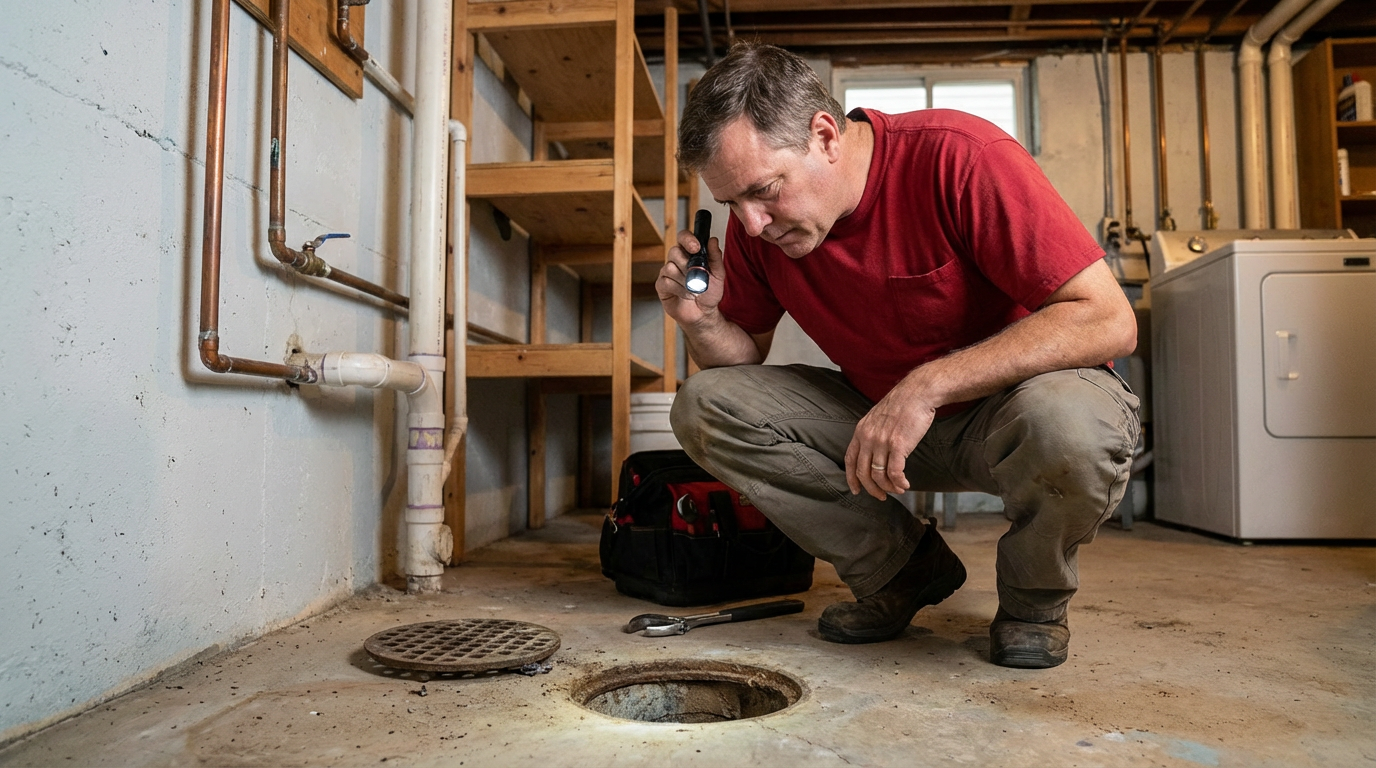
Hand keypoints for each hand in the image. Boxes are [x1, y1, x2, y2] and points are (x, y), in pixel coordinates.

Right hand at [656, 227, 724, 327]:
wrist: (703, 313)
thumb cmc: (709, 292)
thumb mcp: (718, 274)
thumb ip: (715, 257)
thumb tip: (712, 240)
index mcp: (690, 253)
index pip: (683, 237)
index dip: (687, 239)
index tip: (696, 247)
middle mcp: (677, 260)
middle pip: (674, 251)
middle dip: (688, 265)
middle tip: (697, 276)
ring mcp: (667, 272)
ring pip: (670, 268)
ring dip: (685, 281)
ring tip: (694, 289)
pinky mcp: (661, 285)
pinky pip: (666, 282)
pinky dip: (679, 290)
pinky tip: (687, 295)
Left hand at [844, 380, 937, 500]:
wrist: (918, 392)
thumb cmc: (902, 405)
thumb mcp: (877, 418)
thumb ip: (871, 434)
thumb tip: (873, 454)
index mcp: (860, 431)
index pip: (849, 460)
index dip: (851, 478)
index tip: (856, 490)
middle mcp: (867, 438)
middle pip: (863, 472)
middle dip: (871, 489)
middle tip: (881, 496)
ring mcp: (881, 442)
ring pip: (879, 475)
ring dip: (889, 487)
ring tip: (898, 489)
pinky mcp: (898, 445)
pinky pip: (894, 472)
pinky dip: (899, 482)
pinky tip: (905, 484)